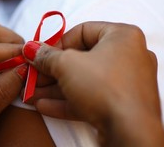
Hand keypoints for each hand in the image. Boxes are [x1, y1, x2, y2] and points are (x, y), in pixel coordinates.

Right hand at [23, 22, 163, 146]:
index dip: (58, 42)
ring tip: (32, 93)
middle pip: (82, 58)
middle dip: (53, 69)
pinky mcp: (122, 105)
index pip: (83, 30)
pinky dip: (69, 100)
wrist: (131, 133)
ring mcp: (126, 82)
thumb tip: (32, 49)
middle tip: (34, 75)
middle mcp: (128, 56)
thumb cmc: (102, 86)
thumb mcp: (67, 65)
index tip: (42, 55)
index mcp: (122, 36)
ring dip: (56, 87)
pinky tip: (44, 106)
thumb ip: (47, 55)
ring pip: (85, 80)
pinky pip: (92, 97)